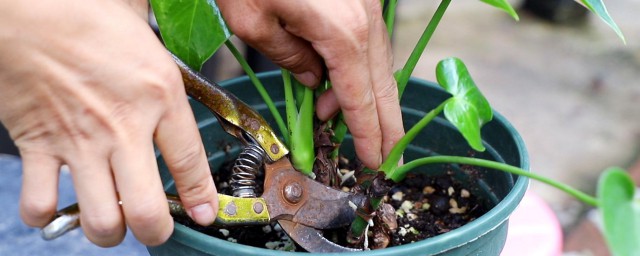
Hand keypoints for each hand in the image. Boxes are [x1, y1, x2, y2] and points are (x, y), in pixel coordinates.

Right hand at [0, 0, 216, 246]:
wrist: (25, 7)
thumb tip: (187, 73)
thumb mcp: (148, 32)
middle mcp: (123, 127)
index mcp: (160, 95)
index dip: (201, 199)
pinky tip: (57, 203)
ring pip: (100, 221)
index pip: (191, 163)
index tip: (204, 214)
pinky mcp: (38, 146)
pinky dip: (47, 215)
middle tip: (156, 227)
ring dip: (109, 230)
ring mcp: (79, 142)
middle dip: (157, 232)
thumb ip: (167, 62)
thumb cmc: (86, 12)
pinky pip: (40, 203)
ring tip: (113, 220)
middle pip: (148, 211)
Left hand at [217, 0, 404, 168]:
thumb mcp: (254, 20)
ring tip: (346, 121)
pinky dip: (360, 68)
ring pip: (379, 62)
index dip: (368, 133)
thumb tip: (314, 80)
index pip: (361, 97)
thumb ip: (290, 58)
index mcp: (343, 32)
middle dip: (386, 123)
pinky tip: (339, 81)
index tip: (375, 160)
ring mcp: (368, 5)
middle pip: (383, 83)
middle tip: (386, 153)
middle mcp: (366, 19)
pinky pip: (368, 42)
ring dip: (369, 95)